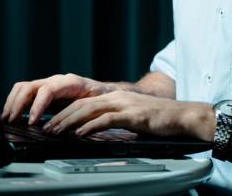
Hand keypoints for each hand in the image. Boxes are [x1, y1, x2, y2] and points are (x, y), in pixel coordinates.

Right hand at [2, 73, 113, 124]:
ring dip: (12, 103)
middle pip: (29, 86)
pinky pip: (23, 92)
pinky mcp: (42, 90)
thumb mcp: (93, 106)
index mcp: (69, 83)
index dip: (37, 106)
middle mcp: (55, 80)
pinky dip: (15, 102)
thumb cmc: (99, 99)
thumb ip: (79, 113)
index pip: (47, 90)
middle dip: (18, 104)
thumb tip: (65, 127)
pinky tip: (11, 115)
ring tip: (7, 119)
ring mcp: (47, 84)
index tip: (31, 122)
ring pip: (23, 87)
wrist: (102, 91)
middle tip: (12, 121)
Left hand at [43, 90, 214, 141]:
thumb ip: (113, 120)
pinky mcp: (132, 115)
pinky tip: (80, 134)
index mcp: (114, 97)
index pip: (82, 103)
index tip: (52, 122)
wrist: (183, 116)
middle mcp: (116, 97)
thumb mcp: (130, 116)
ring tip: (57, 131)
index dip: (64, 112)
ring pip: (89, 110)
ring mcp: (123, 104)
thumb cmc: (158, 119)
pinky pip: (106, 119)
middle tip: (47, 128)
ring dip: (70, 122)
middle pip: (81, 105)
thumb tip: (95, 130)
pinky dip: (90, 126)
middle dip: (61, 117)